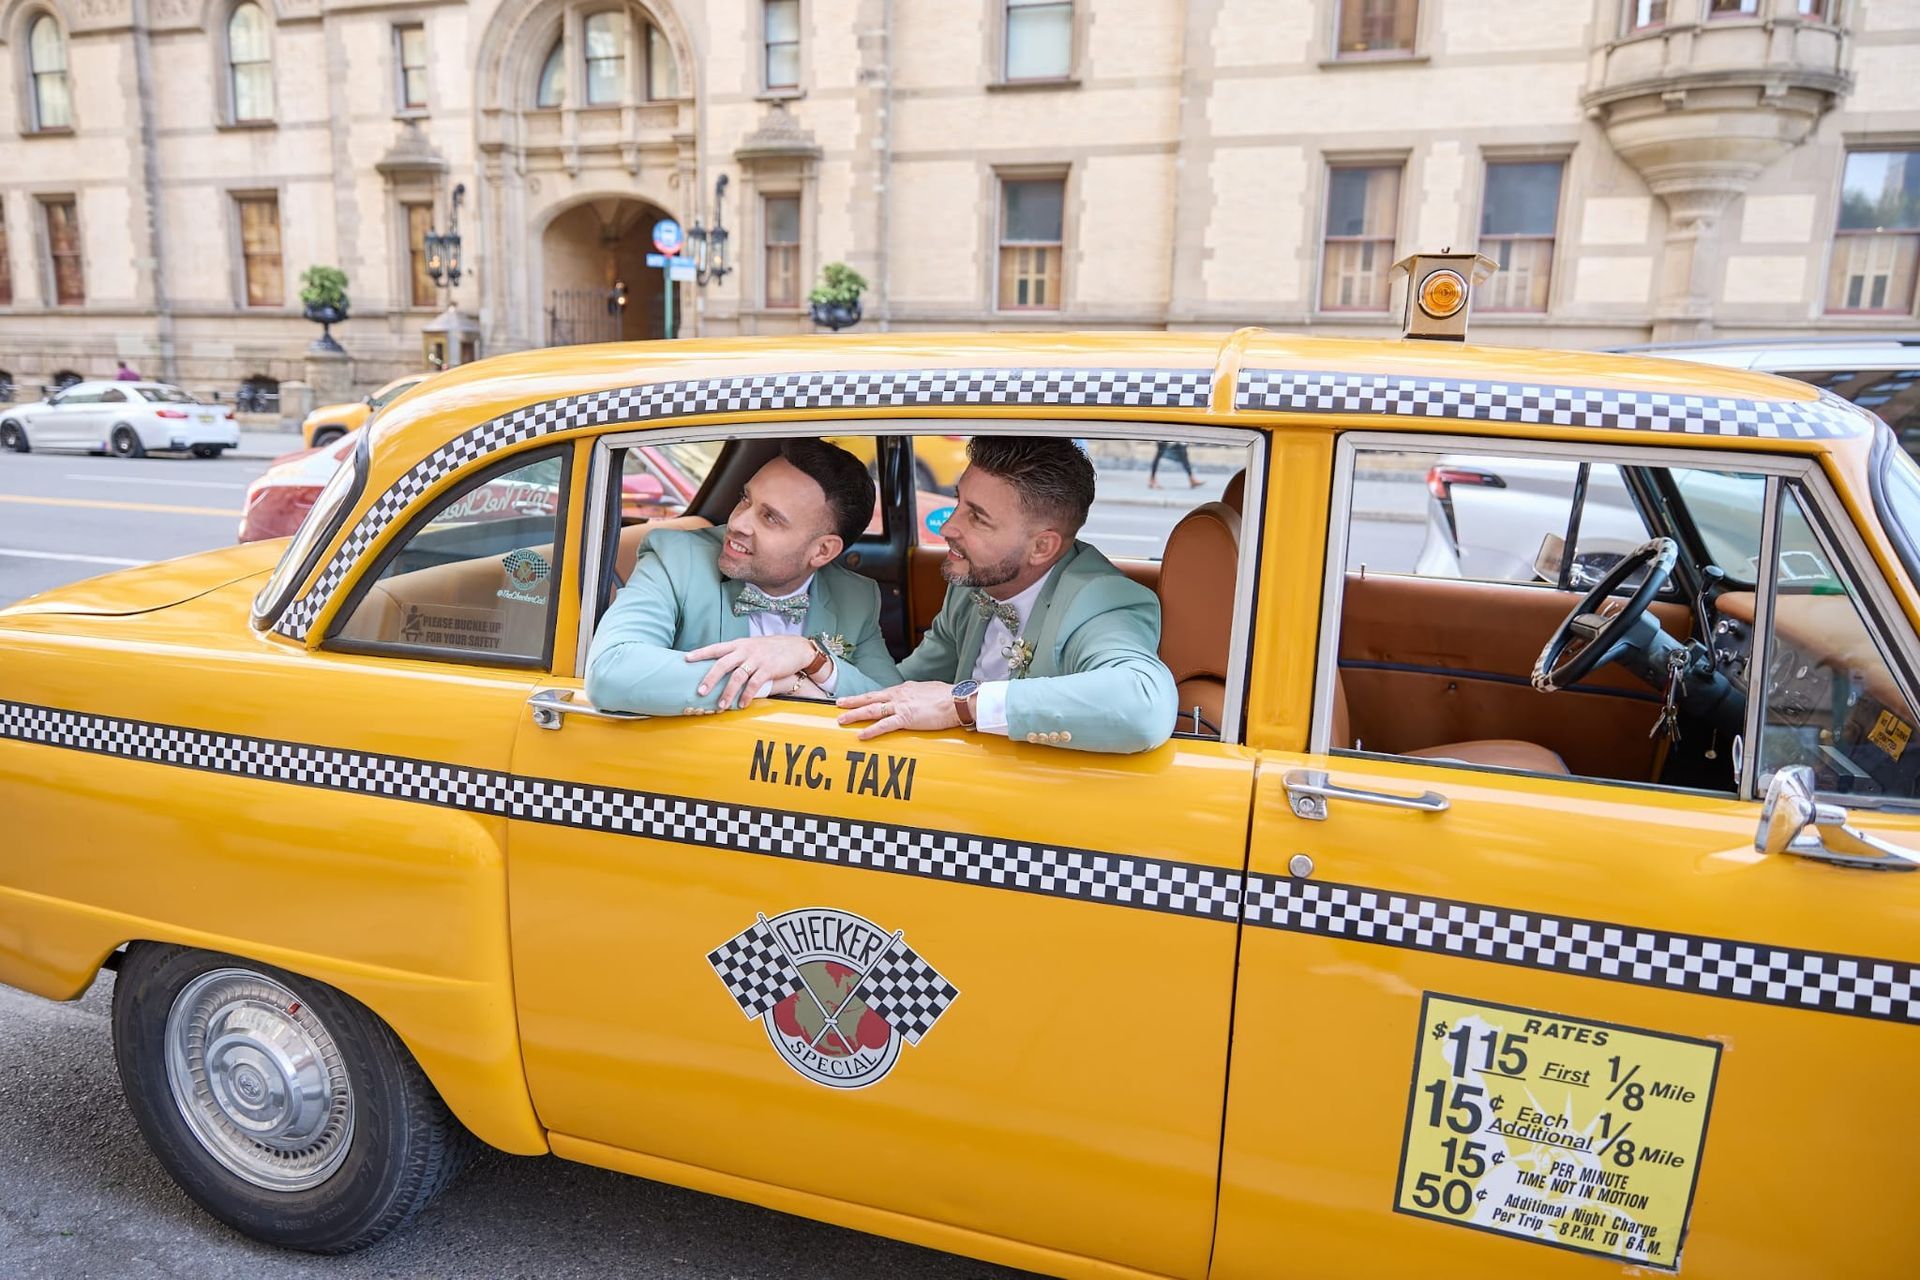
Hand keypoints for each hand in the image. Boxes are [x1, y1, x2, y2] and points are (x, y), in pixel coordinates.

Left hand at [686, 634, 816, 708]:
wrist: (797, 648)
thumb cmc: (772, 649)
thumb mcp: (752, 646)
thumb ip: (737, 654)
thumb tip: (719, 667)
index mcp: (739, 644)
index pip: (716, 648)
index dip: (701, 653)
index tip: (686, 659)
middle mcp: (745, 650)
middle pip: (723, 664)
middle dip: (710, 678)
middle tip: (700, 692)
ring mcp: (757, 659)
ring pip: (737, 676)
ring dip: (728, 692)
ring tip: (720, 705)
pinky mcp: (769, 669)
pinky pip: (754, 684)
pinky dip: (747, 695)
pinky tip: (742, 705)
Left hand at [836, 681, 960, 739]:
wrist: (956, 701)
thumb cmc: (947, 697)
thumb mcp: (929, 691)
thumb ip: (919, 695)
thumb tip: (918, 698)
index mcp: (905, 689)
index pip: (882, 693)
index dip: (868, 697)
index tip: (858, 699)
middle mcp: (899, 695)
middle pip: (871, 698)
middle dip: (853, 701)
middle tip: (839, 704)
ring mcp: (900, 706)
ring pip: (872, 710)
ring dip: (855, 714)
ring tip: (842, 719)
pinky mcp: (905, 718)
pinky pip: (884, 725)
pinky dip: (871, 730)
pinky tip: (860, 735)